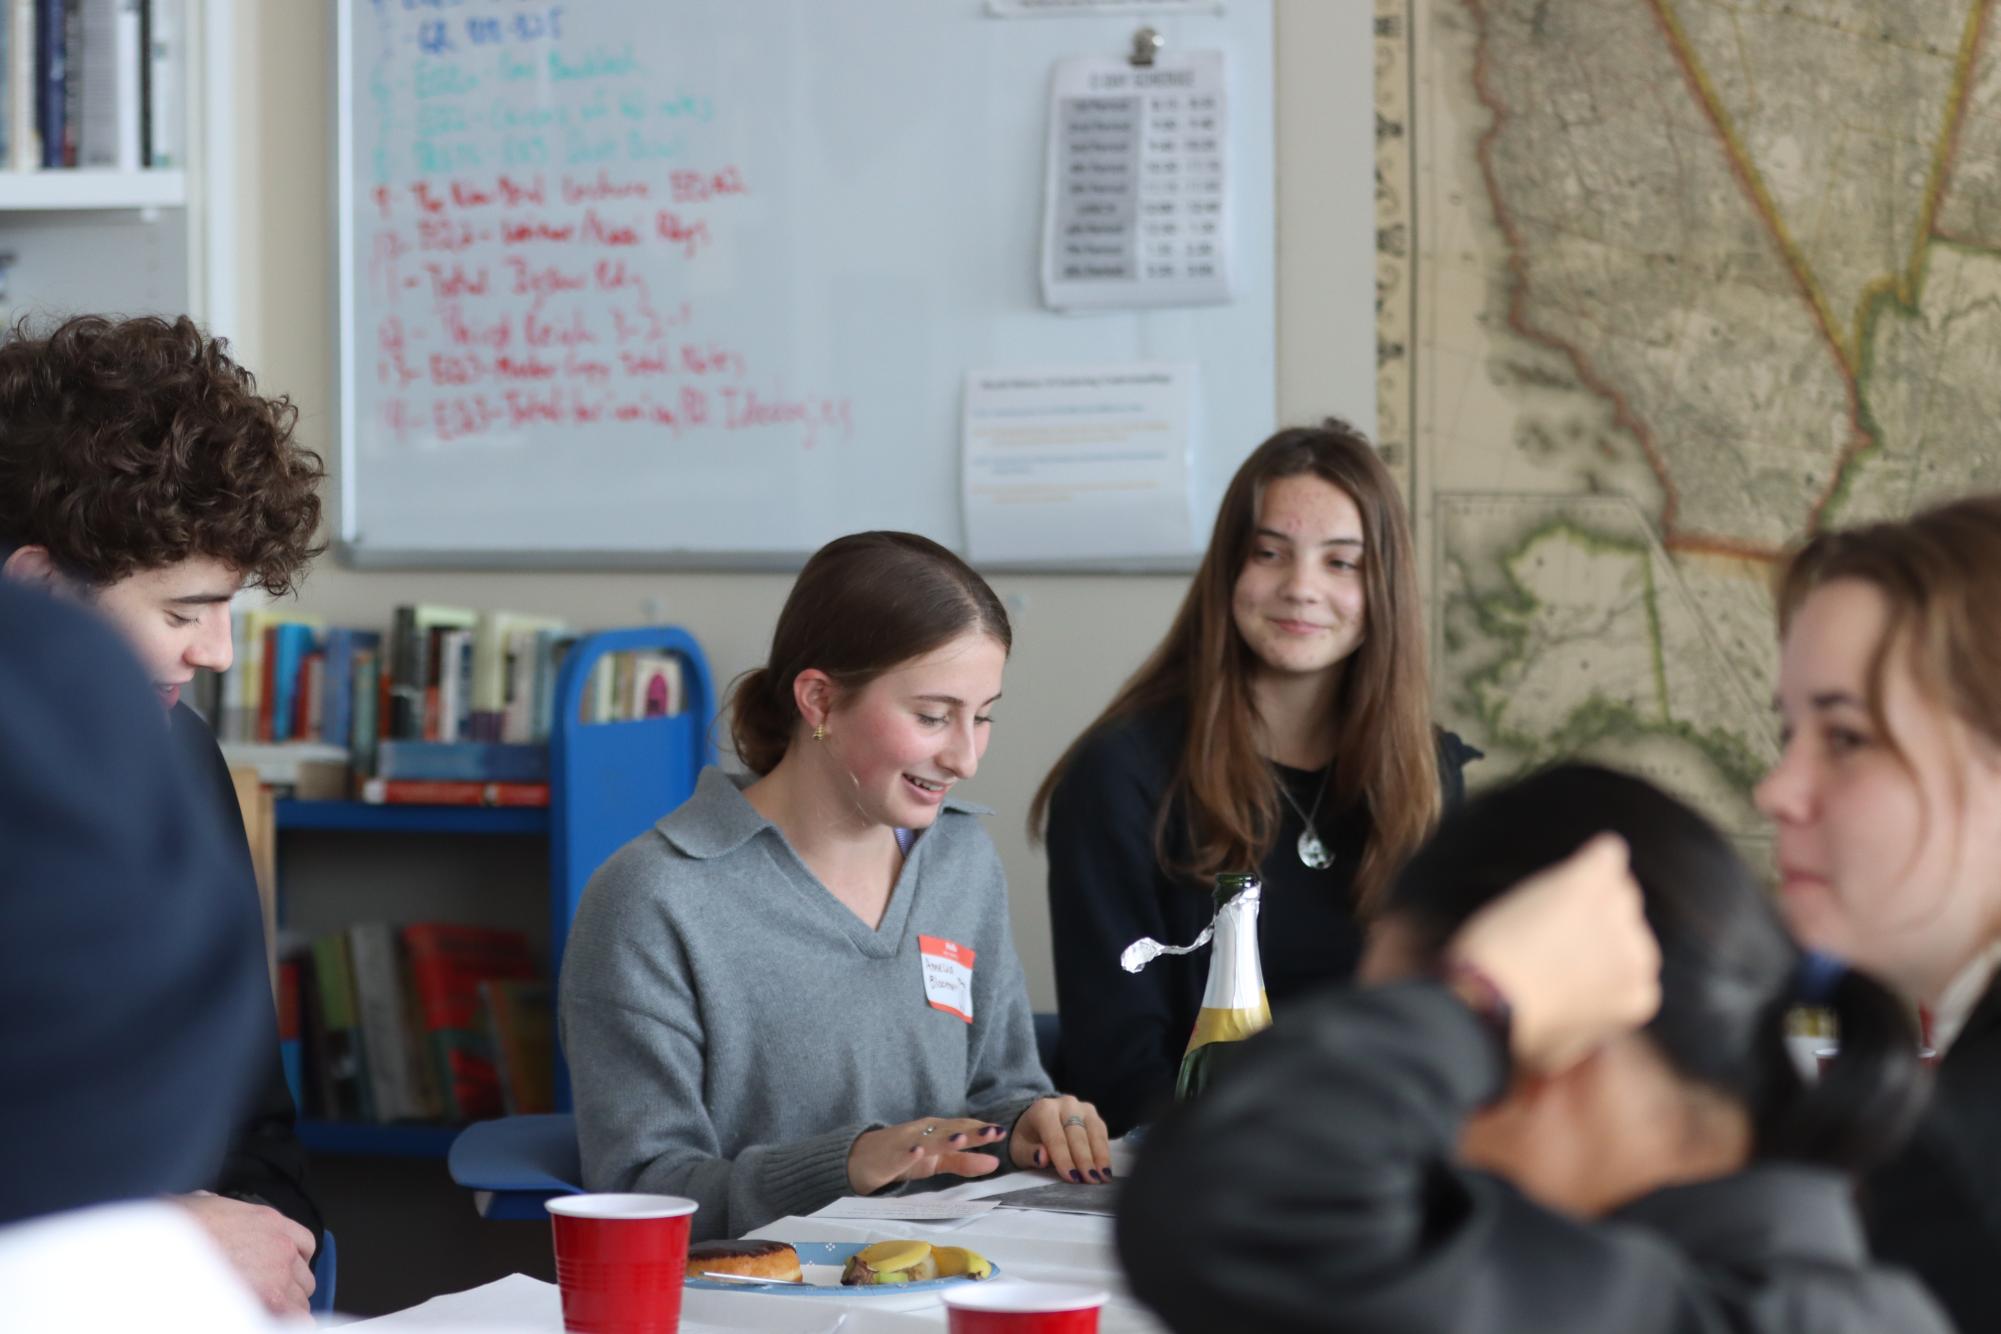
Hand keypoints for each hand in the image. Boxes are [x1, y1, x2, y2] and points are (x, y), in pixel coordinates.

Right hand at [175, 1191, 316, 1315]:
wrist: (165, 1251)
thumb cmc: (177, 1228)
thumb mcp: (201, 1204)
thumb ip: (217, 1206)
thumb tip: (207, 1204)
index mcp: (269, 1222)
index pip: (304, 1243)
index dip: (292, 1259)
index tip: (281, 1270)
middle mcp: (282, 1247)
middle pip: (303, 1274)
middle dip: (287, 1287)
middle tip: (266, 1296)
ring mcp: (279, 1275)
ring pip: (301, 1299)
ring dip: (286, 1308)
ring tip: (262, 1312)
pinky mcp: (271, 1301)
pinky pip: (298, 1319)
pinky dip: (287, 1323)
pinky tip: (272, 1323)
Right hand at [846, 1116, 1006, 1195]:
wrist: (860, 1159)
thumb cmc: (903, 1157)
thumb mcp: (937, 1161)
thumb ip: (964, 1161)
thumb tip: (995, 1162)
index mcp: (937, 1132)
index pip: (963, 1128)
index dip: (982, 1130)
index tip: (1003, 1131)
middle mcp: (923, 1132)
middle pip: (950, 1131)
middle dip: (972, 1132)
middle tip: (995, 1132)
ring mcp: (905, 1143)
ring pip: (927, 1140)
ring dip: (944, 1138)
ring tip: (962, 1138)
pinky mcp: (888, 1157)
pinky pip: (899, 1155)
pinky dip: (909, 1152)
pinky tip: (918, 1152)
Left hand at [1008, 1095, 1110, 1182]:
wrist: (1037, 1121)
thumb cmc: (1028, 1139)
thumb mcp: (1020, 1149)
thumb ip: (1029, 1153)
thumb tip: (1043, 1157)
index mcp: (1043, 1110)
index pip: (1056, 1137)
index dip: (1064, 1159)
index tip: (1072, 1178)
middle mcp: (1065, 1104)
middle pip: (1077, 1133)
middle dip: (1084, 1159)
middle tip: (1090, 1181)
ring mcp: (1081, 1107)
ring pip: (1094, 1131)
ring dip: (1099, 1156)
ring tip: (1103, 1177)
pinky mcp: (1093, 1114)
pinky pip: (1102, 1132)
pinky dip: (1104, 1151)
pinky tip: (1106, 1169)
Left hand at [1445, 833, 1660, 1073]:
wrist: (1490, 1003)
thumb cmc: (1518, 1033)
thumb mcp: (1567, 1049)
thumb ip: (1593, 1025)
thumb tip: (1590, 1021)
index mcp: (1638, 998)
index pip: (1633, 963)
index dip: (1597, 959)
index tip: (1569, 961)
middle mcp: (1641, 957)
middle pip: (1628, 924)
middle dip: (1595, 928)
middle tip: (1551, 938)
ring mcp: (1617, 917)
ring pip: (1616, 889)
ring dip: (1587, 895)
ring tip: (1548, 911)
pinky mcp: (1586, 885)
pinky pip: (1607, 855)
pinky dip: (1597, 855)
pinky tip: (1586, 860)